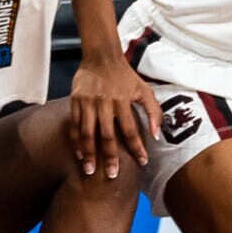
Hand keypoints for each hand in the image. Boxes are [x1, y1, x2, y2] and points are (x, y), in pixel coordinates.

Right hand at [66, 52, 153, 178]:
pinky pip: (74, 125)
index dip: (137, 148)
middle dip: (109, 157)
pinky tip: (79, 154)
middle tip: (111, 175)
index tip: (142, 162)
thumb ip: (154, 112)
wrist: (100, 57)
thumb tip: (156, 136)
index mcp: (122, 101)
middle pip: (107, 135)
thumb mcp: (145, 90)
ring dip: (89, 153)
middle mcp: (104, 102)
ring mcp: (87, 102)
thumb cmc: (125, 76)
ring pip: (87, 132)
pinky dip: (76, 141)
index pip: (130, 130)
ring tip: (90, 170)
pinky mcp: (75, 101)